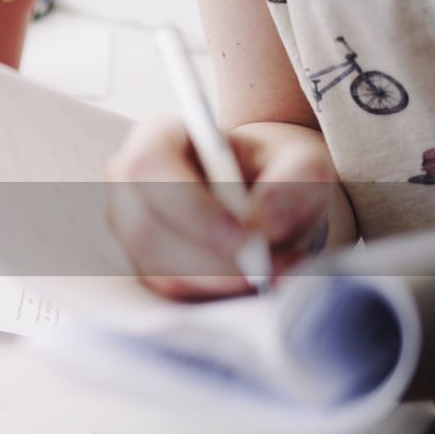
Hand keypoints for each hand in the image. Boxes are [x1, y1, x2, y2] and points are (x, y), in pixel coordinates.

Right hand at [105, 118, 345, 299]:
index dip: (189, 206)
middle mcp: (131, 185)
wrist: (268, 196)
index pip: (147, 168)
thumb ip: (295, 178)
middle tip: (268, 267)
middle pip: (145, 229)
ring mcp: (131, 230)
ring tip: (276, 270)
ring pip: (158, 269)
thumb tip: (263, 221)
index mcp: (157, 138)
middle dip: (209, 260)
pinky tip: (257, 280)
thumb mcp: (303, 161)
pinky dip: (218, 295)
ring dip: (220, 281)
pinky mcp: (145, 268)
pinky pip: (171, 293)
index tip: (244, 236)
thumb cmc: (277, 169)